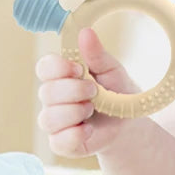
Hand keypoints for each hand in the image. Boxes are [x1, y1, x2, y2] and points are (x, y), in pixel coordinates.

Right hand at [35, 28, 139, 157]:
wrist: (130, 121)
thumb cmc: (117, 91)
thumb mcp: (112, 70)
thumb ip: (97, 55)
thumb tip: (85, 32)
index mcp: (62, 76)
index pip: (44, 67)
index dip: (59, 68)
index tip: (80, 69)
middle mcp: (53, 98)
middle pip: (46, 92)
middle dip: (74, 91)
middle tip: (95, 91)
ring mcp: (55, 122)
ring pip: (49, 117)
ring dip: (76, 112)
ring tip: (93, 109)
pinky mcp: (62, 142)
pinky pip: (58, 141)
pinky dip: (76, 134)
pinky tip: (89, 129)